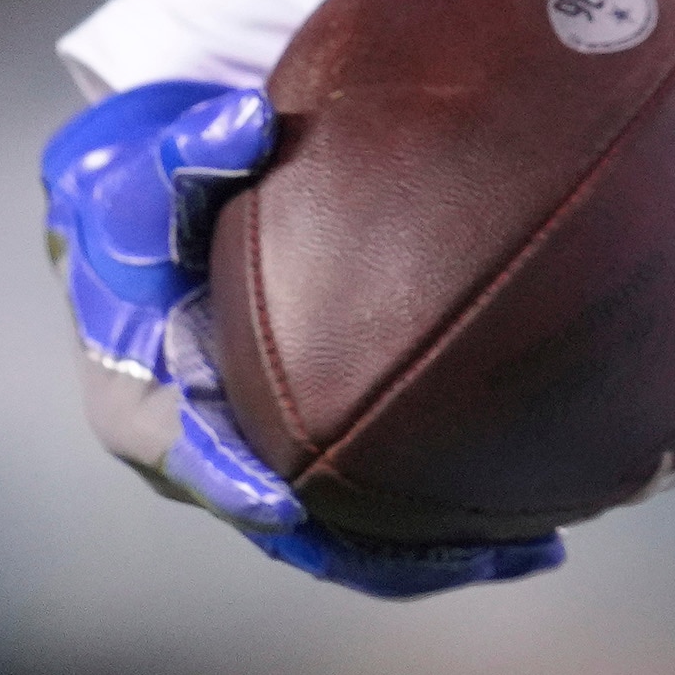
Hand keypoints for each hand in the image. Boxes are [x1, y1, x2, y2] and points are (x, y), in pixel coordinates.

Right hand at [40, 82, 563, 599]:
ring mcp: (260, 461)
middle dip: (368, 549)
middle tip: (461, 551)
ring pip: (344, 532)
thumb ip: (188, 153)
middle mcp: (202, 452)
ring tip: (531, 551)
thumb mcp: (147, 172)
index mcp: (141, 400)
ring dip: (429, 550)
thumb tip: (242, 123)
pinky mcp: (310, 452)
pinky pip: (377, 503)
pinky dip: (441, 518)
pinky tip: (533, 515)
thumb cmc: (145, 201)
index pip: (180, 454)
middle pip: (286, 526)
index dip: (227, 482)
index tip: (280, 505)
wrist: (151, 219)